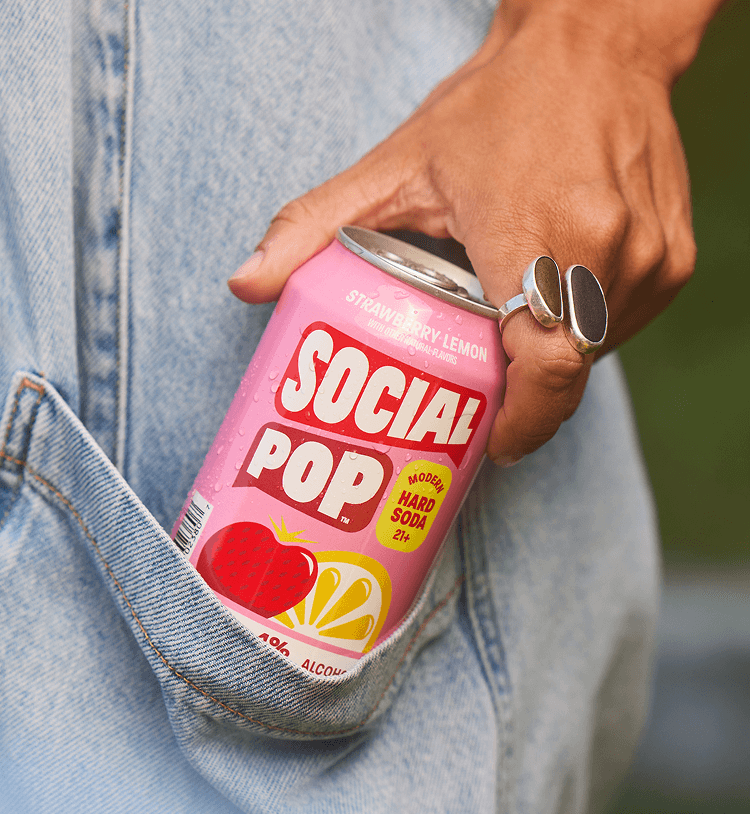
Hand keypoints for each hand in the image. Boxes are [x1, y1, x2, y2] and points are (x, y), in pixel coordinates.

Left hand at [228, 0, 718, 465]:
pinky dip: (583, 327)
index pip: (543, 368)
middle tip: (480, 394)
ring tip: (507, 337)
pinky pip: (623, 323)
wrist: (598, 46)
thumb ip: (313, 226)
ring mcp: (651, 258)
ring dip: (549, 356)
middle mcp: (609, 252)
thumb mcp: (396, 167)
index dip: (519, 424)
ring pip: (594, 349)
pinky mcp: (674, 259)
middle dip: (522, 393)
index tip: (490, 443)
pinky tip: (548, 298)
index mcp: (540, 235)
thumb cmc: (497, 104)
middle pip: (562, 368)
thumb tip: (245, 282)